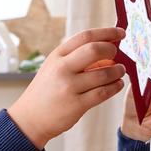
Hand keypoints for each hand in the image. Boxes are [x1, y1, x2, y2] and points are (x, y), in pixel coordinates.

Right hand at [8, 27, 125, 148]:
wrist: (30, 118)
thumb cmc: (46, 90)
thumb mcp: (53, 66)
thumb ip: (74, 56)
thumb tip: (106, 45)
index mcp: (57, 55)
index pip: (85, 36)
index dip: (107, 32)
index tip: (120, 33)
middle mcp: (62, 68)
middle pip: (94, 50)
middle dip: (111, 50)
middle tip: (116, 55)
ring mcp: (69, 87)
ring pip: (103, 73)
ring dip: (117, 71)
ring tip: (120, 71)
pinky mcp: (76, 105)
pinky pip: (103, 93)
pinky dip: (115, 87)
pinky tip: (117, 84)